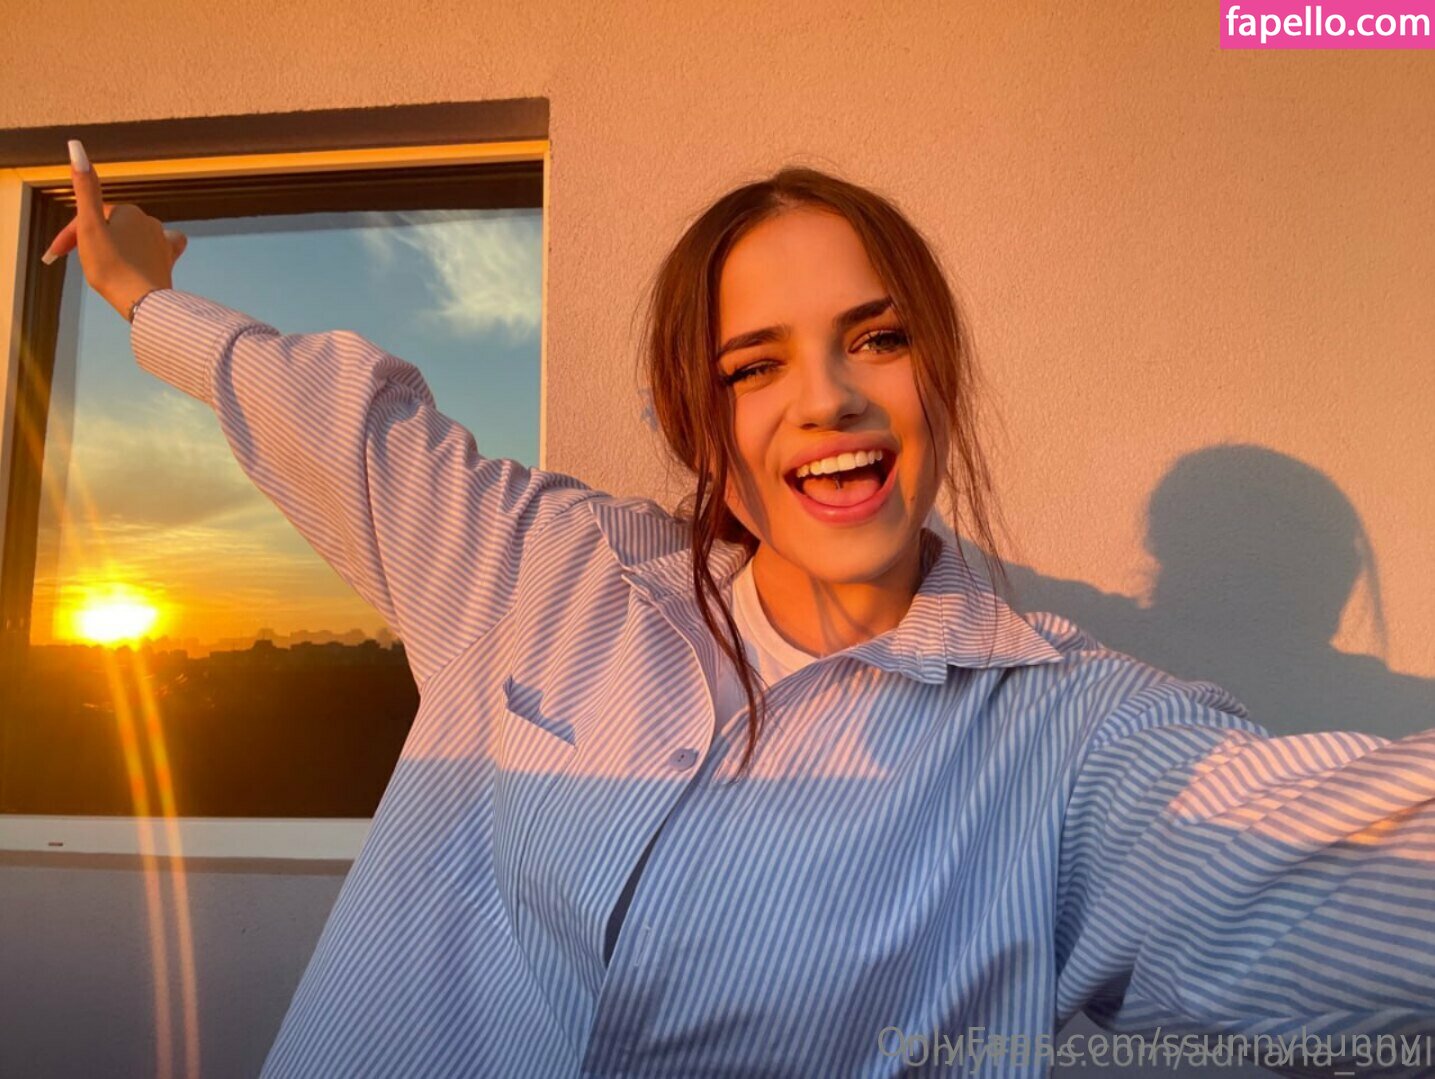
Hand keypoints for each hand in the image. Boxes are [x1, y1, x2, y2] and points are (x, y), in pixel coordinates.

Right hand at [41, 139, 187, 321]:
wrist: (141, 302)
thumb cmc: (111, 266)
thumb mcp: (89, 226)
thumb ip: (85, 188)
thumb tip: (77, 147)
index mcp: (129, 211)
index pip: (92, 217)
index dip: (72, 234)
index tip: (57, 254)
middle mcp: (150, 223)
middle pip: (111, 228)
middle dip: (92, 242)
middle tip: (80, 265)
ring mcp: (161, 243)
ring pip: (130, 240)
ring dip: (115, 250)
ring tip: (107, 268)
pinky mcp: (168, 262)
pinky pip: (157, 250)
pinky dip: (146, 253)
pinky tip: (144, 259)